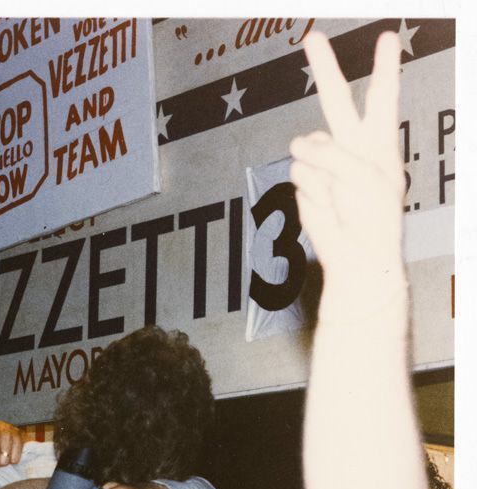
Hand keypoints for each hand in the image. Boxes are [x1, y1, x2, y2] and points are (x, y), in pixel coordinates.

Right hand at [289, 31, 403, 294]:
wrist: (356, 254)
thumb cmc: (373, 217)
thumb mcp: (364, 176)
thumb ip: (332, 153)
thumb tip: (298, 147)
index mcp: (378, 141)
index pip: (382, 96)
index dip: (384, 68)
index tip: (387, 39)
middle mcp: (351, 145)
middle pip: (336, 98)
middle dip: (326, 66)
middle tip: (312, 38)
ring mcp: (325, 162)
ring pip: (308, 145)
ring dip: (321, 170)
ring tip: (339, 196)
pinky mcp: (304, 180)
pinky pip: (297, 171)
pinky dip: (311, 188)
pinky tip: (326, 203)